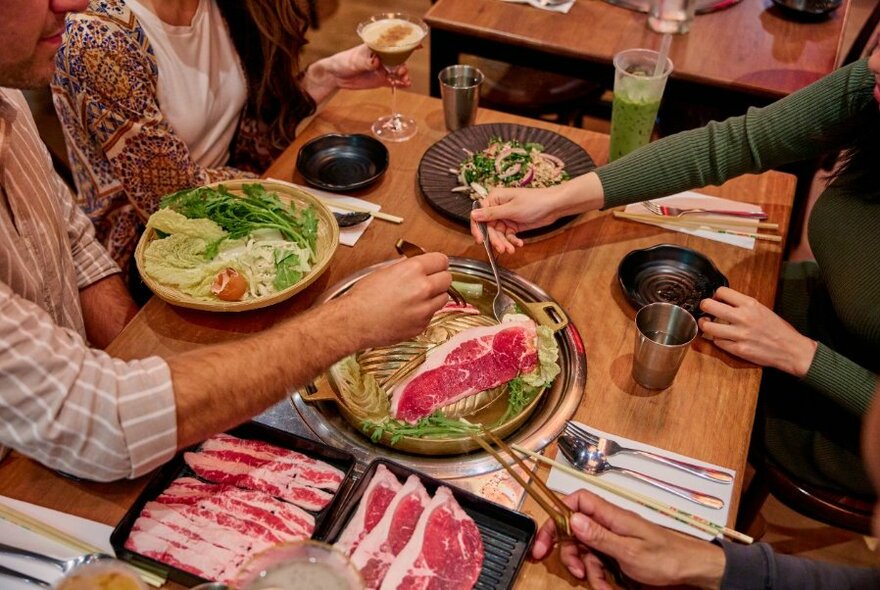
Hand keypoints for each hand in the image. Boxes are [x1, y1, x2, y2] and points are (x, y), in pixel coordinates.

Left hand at [305, 45, 409, 102]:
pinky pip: (393, 82)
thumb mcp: (355, 60)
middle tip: (401, 71)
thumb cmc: (344, 61)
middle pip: (399, 59)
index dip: (405, 45)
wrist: (336, 76)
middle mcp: (382, 57)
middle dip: (404, 64)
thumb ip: (366, 61)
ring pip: (397, 71)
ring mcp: (382, 69)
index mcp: (377, 48)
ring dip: (403, 75)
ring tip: (405, 80)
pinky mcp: (381, 80)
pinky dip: (400, 84)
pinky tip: (406, 85)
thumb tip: (376, 62)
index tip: (418, 45)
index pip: (393, 44)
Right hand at [342, 253, 450, 348]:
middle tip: (429, 281)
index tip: (435, 266)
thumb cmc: (363, 297)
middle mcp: (423, 288)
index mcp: (413, 270)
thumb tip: (418, 264)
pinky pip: (432, 315)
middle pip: (447, 279)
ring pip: (443, 298)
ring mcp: (424, 309)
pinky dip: (424, 312)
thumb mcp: (385, 271)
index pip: (442, 260)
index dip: (438, 263)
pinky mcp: (422, 325)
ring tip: (418, 298)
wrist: (355, 322)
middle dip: (439, 279)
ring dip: (435, 296)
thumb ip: (406, 267)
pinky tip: (409, 311)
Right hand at [469, 172, 604, 253]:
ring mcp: (505, 217)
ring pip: (498, 234)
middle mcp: (498, 208)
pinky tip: (519, 244)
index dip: (478, 229)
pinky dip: (512, 241)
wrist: (554, 206)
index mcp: (494, 199)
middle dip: (495, 239)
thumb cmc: (535, 201)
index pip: (479, 215)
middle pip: (489, 228)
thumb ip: (491, 214)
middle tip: (502, 248)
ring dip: (504, 243)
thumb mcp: (511, 209)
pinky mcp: (514, 225)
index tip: (480, 240)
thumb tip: (473, 214)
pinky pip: (508, 236)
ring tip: (511, 250)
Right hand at [531, 490, 724, 588]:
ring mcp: (613, 541)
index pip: (577, 501)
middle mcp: (609, 525)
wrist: (692, 571)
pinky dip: (600, 579)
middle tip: (570, 569)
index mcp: (611, 515)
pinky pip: (599, 566)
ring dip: (588, 570)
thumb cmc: (666, 557)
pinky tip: (610, 587)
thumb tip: (572, 518)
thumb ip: (599, 535)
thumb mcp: (629, 550)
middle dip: (569, 550)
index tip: (548, 536)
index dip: (559, 512)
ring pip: (585, 551)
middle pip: (575, 529)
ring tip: (600, 584)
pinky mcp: (618, 556)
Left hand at [698, 287, 816, 376]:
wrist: (791, 349)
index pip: (721, 291)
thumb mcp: (762, 309)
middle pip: (709, 306)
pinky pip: (717, 342)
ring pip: (708, 327)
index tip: (715, 300)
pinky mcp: (738, 349)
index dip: (715, 295)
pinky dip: (717, 340)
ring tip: (707, 324)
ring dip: (705, 325)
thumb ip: (743, 305)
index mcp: (750, 304)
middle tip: (705, 310)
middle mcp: (743, 317)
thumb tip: (723, 301)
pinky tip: (721, 338)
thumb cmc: (778, 329)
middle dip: (703, 307)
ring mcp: (740, 334)